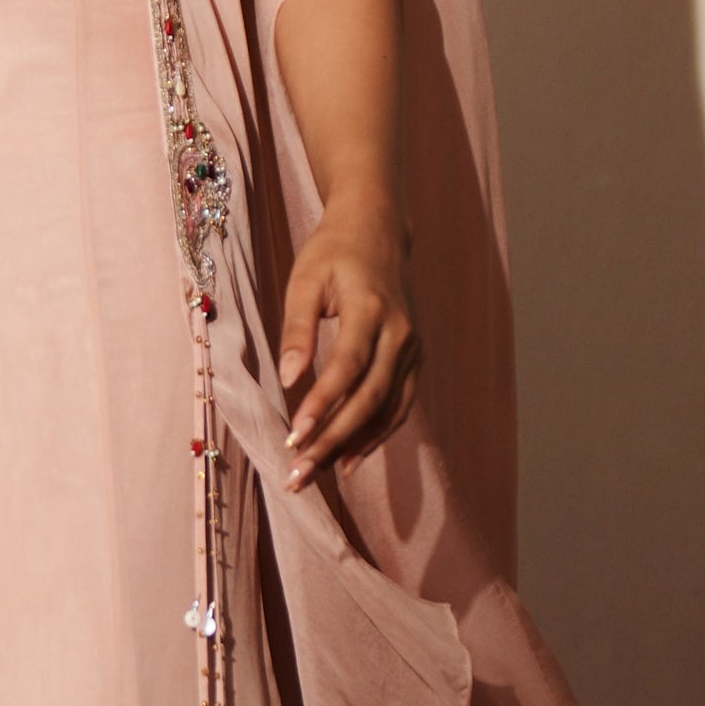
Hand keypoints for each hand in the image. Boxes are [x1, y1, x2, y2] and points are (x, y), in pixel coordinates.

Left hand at [276, 192, 420, 482]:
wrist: (378, 230)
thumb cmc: (332, 252)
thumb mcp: (305, 280)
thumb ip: (298, 329)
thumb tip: (290, 380)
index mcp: (371, 308)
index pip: (348, 367)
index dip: (322, 406)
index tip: (294, 439)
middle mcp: (400, 333)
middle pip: (370, 398)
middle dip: (333, 440)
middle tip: (299, 475)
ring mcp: (413, 348)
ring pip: (388, 409)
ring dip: (353, 446)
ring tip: (316, 474)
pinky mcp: (415, 359)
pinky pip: (399, 405)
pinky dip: (376, 435)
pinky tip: (349, 459)